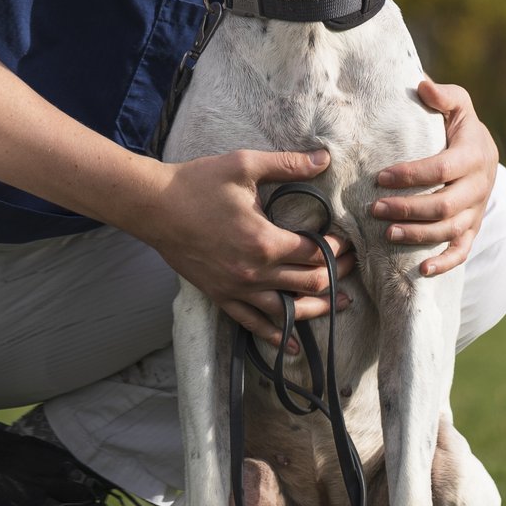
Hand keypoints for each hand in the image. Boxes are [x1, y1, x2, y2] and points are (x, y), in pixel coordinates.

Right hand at [132, 148, 354, 340]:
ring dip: (316, 309)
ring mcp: (237, 289)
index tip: (346, 243)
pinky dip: (276, 336)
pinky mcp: (220, 296)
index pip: (315, 253)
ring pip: (287, 311)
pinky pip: (253, 323)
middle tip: (350, 270)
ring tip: (339, 306)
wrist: (154, 207)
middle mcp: (254, 272)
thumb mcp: (244, 166)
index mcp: (265, 240)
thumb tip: (324, 158)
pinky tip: (294, 347)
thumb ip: (288, 164)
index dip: (337, 250)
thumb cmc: (198, 183)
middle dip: (336, 277)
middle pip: (309, 284)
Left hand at [370, 80, 498, 277]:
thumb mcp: (458, 105)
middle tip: (375, 208)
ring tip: (386, 234)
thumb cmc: (460, 127)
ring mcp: (477, 210)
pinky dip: (445, 262)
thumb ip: (444, 95)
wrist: (484, 154)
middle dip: (408, 208)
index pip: (442, 168)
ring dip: (418, 235)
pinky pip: (462, 251)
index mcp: (474, 154)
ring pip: (450, 229)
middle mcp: (479, 185)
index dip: (412, 174)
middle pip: (445, 205)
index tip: (381, 176)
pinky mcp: (473, 228)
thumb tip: (421, 85)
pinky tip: (422, 269)